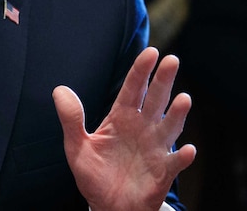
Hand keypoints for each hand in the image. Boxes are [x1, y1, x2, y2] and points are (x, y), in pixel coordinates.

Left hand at [53, 47, 195, 210]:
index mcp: (121, 118)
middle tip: (172, 60)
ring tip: (184, 98)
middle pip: (155, 100)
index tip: (150, 52)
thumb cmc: (94, 174)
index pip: (133, 89)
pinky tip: (187, 150)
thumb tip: (59, 90)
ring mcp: (155, 149)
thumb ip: (71, 119)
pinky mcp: (163, 172)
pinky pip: (174, 163)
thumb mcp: (77, 146)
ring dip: (177, 114)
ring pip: (169, 127)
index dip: (141, 71)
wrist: (107, 206)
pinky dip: (182, 157)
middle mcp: (142, 128)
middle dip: (163, 80)